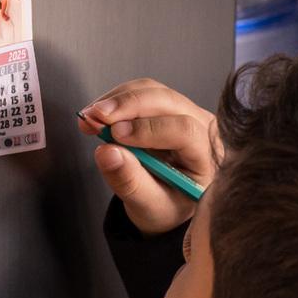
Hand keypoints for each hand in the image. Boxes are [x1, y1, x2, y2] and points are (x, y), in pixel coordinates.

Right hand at [78, 79, 219, 234]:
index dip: (149, 129)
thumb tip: (107, 152)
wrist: (166, 203)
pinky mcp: (164, 107)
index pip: (184, 130)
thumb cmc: (167, 207)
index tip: (117, 136)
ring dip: (117, 100)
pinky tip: (97, 115)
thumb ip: (130, 182)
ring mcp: (184, 112)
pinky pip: (141, 92)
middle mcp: (202, 127)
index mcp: (208, 155)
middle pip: (167, 101)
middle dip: (128, 105)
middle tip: (96, 116)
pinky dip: (115, 101)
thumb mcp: (149, 206)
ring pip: (151, 91)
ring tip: (90, 118)